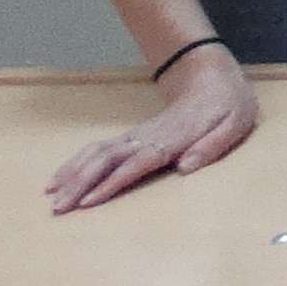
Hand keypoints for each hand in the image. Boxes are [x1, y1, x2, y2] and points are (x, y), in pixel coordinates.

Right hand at [46, 42, 258, 213]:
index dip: (113, 182)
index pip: (137, 163)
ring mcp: (136, 136)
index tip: (89, 201)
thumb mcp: (235, 124)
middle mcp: (148, 138)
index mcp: (173, 139)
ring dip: (73, 174)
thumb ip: (213, 146)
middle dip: (81, 183)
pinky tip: (60, 178)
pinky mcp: (131, 137)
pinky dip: (76, 163)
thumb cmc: (227, 106)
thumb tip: (186, 167)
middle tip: (59, 208)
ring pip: (97, 154)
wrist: (211, 78)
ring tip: (51, 196)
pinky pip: (97, 150)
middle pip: (108, 160)